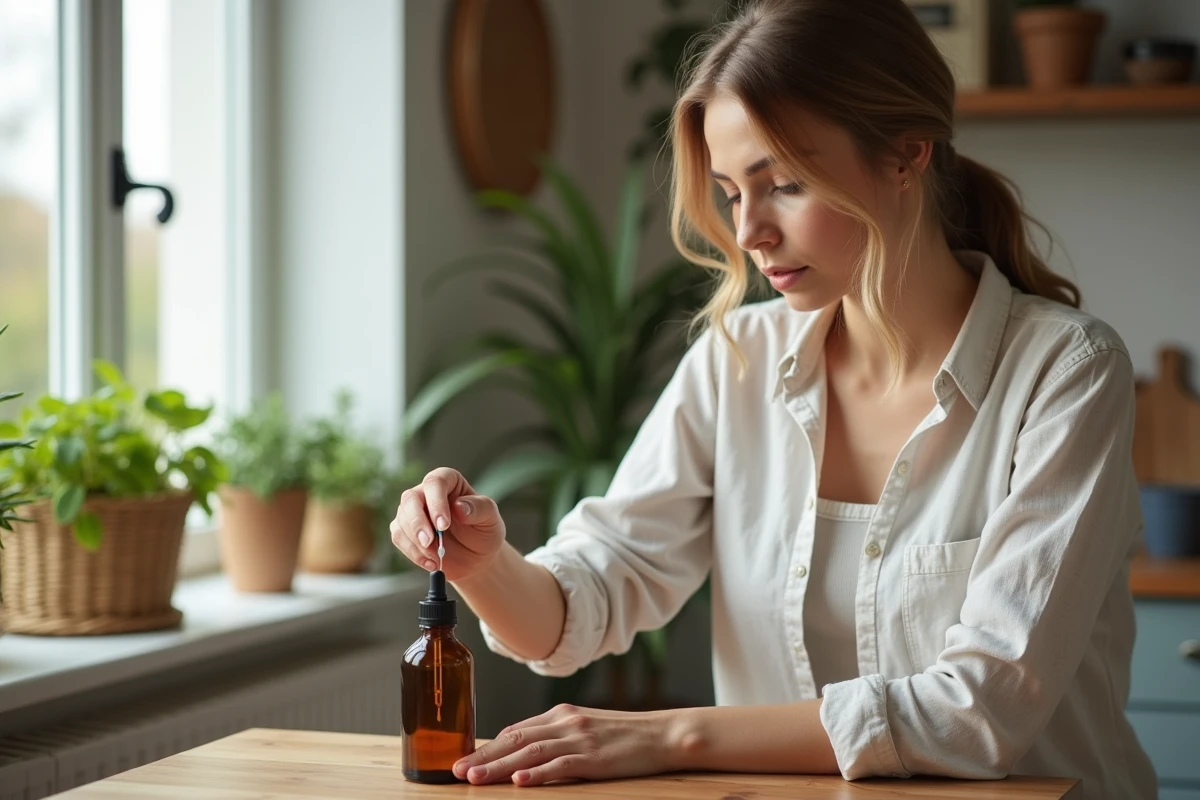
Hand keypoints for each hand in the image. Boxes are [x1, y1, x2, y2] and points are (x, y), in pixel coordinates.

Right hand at [389, 467, 505, 581]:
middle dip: (418, 523)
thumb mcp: (490, 519)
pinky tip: (431, 562)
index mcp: (449, 482)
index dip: (436, 502)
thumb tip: (458, 507)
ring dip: (416, 542)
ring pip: (402, 520)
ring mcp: (413, 511)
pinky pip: (399, 537)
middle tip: (430, 542)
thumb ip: (479, 509)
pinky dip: (413, 553)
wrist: (476, 556)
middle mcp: (427, 492)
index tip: (443, 524)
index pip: (435, 482)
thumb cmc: (484, 531)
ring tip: (438, 557)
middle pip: (410, 499)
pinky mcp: (405, 530)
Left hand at [452, 703, 682, 785]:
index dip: (487, 746)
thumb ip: (555, 736)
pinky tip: (519, 783)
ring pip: (530, 753)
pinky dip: (538, 774)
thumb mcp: (585, 728)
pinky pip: (561, 766)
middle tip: (456, 771)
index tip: (463, 758)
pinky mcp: (595, 757)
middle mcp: (566, 722)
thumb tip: (521, 754)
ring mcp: (580, 738)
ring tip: (474, 778)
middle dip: (483, 756)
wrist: (663, 734)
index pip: (515, 731)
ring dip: (499, 766)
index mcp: (561, 714)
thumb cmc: (624, 736)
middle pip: (515, 740)